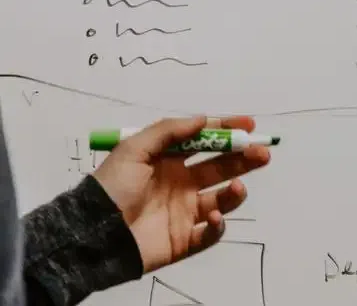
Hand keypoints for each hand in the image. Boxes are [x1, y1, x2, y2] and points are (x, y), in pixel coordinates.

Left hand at [92, 115, 269, 272]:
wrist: (94, 234)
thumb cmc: (112, 187)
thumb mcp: (134, 149)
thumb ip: (169, 131)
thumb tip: (203, 119)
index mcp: (169, 161)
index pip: (205, 142)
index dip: (227, 132)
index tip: (249, 125)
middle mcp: (181, 184)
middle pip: (221, 167)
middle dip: (244, 159)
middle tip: (261, 152)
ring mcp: (185, 212)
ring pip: (222, 199)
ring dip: (235, 191)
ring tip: (237, 186)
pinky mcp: (186, 239)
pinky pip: (212, 232)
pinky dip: (219, 225)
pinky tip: (213, 216)